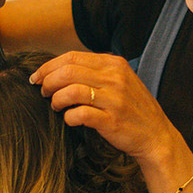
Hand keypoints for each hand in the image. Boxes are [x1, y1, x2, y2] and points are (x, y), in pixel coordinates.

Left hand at [30, 51, 177, 168]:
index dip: (48, 66)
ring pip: (71, 90)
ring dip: (56, 99)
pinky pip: (79, 114)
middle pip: (68, 71)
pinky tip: (69, 119)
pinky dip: (68, 116)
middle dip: (48, 81)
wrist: (156, 135)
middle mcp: (115, 78)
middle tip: (43, 92)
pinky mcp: (111, 120)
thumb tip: (59, 69)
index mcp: (114, 63)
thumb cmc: (132, 109)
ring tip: (55, 106)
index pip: (72, 57)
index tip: (37, 77)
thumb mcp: (120, 80)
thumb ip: (96, 71)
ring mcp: (114, 99)